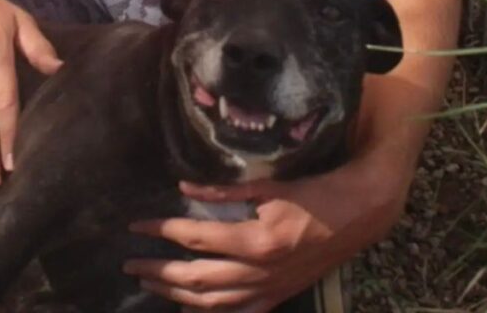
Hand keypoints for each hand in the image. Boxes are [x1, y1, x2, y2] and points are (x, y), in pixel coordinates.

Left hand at [125, 153, 409, 310]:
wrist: (356, 216)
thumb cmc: (313, 193)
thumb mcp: (268, 185)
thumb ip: (223, 191)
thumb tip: (184, 187)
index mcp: (255, 240)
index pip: (194, 238)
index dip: (161, 231)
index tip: (137, 226)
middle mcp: (259, 272)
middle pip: (196, 278)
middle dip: (159, 271)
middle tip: (130, 263)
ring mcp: (269, 291)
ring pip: (212, 303)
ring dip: (176, 294)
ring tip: (151, 283)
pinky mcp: (278, 298)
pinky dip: (209, 311)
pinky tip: (190, 306)